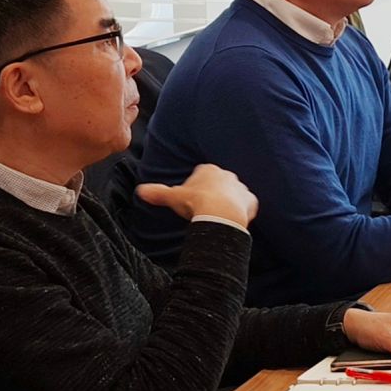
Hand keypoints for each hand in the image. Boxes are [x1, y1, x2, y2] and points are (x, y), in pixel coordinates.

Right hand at [136, 163, 257, 228]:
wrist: (220, 214)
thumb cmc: (196, 203)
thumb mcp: (172, 197)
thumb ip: (157, 193)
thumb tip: (140, 190)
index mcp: (208, 170)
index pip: (201, 175)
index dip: (195, 187)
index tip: (191, 199)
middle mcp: (227, 175)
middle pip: (218, 184)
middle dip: (212, 194)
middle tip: (202, 209)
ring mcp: (241, 188)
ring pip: (233, 194)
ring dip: (227, 203)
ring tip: (217, 217)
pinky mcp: (251, 201)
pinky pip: (247, 206)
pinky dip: (242, 212)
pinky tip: (233, 220)